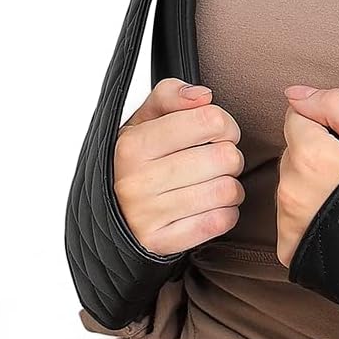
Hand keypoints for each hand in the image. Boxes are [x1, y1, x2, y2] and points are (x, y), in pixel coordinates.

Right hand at [113, 78, 245, 254]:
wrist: (108, 214)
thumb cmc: (134, 161)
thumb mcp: (143, 120)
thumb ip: (170, 95)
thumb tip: (203, 96)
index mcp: (133, 145)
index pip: (210, 120)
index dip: (225, 124)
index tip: (218, 132)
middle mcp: (137, 182)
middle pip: (225, 157)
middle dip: (230, 156)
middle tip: (217, 160)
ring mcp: (147, 216)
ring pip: (227, 190)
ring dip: (230, 186)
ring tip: (214, 182)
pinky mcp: (161, 243)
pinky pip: (220, 222)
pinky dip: (225, 212)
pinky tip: (209, 205)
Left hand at [275, 85, 338, 267]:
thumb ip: (336, 105)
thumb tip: (294, 94)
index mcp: (310, 157)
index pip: (295, 118)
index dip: (324, 124)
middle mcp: (291, 191)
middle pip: (293, 152)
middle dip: (316, 154)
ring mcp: (288, 224)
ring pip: (291, 184)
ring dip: (310, 185)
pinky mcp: (289, 250)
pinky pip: (289, 218)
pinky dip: (307, 216)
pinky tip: (336, 220)